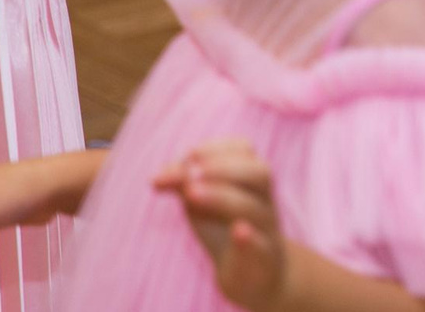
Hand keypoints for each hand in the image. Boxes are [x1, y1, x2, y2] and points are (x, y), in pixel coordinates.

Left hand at [155, 140, 285, 310]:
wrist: (250, 275)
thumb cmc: (223, 228)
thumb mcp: (201, 203)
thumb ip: (182, 185)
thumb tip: (158, 176)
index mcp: (250, 180)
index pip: (245, 150)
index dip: (216, 148)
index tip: (189, 155)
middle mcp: (264, 200)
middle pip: (259, 173)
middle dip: (224, 168)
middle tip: (191, 173)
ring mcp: (266, 229)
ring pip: (255, 207)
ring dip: (223, 196)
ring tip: (192, 194)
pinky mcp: (262, 259)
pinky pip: (262, 245)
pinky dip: (250, 238)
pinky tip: (238, 231)